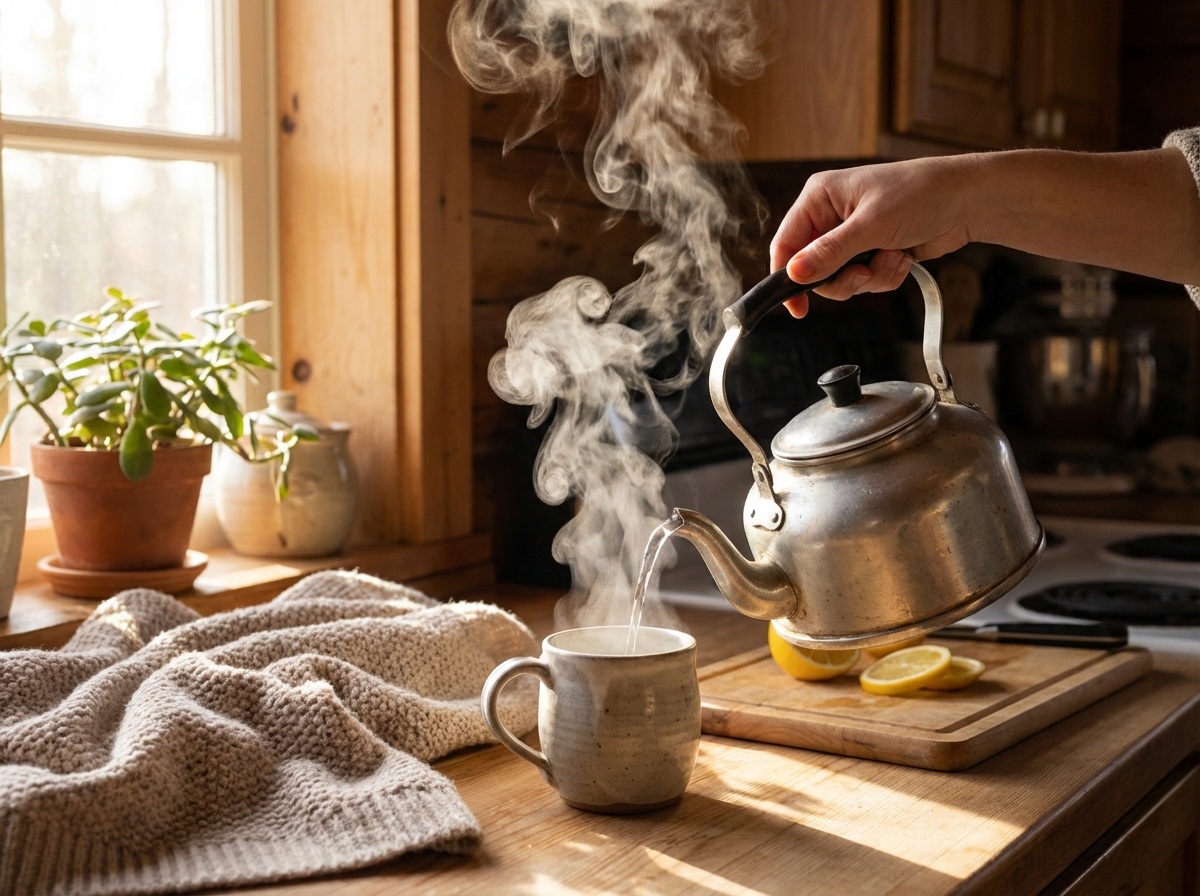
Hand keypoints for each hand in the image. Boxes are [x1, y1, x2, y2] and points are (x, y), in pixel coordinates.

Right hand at [769, 156, 977, 316]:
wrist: (967, 200)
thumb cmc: (920, 193)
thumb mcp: (871, 225)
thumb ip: (830, 253)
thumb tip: (795, 274)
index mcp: (819, 198)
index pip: (786, 243)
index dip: (787, 275)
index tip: (796, 307)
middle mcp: (831, 217)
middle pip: (813, 270)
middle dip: (843, 279)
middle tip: (863, 273)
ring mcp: (852, 237)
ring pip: (840, 280)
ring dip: (869, 278)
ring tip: (891, 258)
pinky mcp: (871, 252)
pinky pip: (864, 281)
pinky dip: (884, 277)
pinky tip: (902, 258)